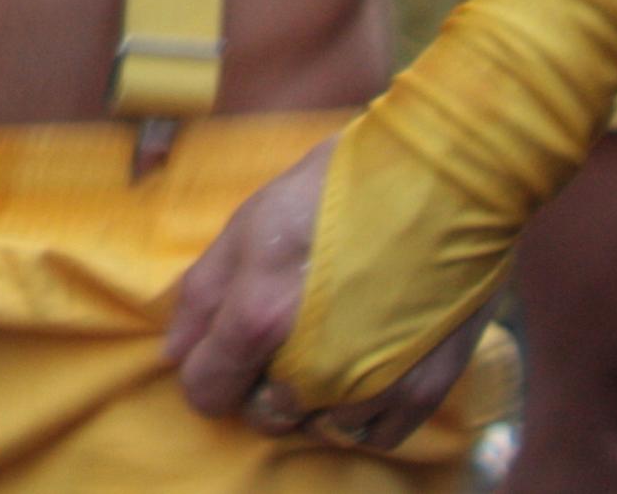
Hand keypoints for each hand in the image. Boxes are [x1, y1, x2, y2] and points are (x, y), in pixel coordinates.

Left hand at [169, 142, 492, 451]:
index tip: (222, 353)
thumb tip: (176, 352)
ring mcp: (373, 386)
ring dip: (314, 399)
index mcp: (261, 318)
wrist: (440, 180)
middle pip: (263, 415)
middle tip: (284, 338)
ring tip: (328, 345)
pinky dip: (362, 415)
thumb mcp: (249, 222)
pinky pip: (373, 437)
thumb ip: (204, 294)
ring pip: (318, 427)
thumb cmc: (336, 189)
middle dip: (261, 384)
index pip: (208, 389)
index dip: (208, 372)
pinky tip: (362, 370)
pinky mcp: (424, 392)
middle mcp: (314, 368)